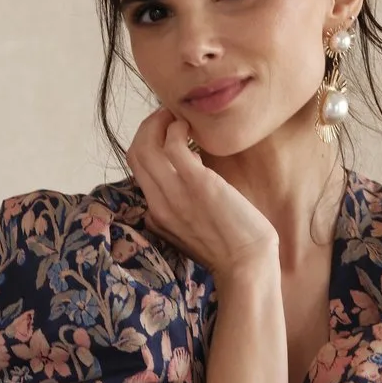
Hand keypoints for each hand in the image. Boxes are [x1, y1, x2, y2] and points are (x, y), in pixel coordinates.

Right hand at [127, 109, 276, 285]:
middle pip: (134, 153)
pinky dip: (177, 129)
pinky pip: (172, 145)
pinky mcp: (197, 184)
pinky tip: (192, 130)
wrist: (247, 266)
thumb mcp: (191, 233)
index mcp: (156, 215)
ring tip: (178, 118)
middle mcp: (158, 204)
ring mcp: (175, 194)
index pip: (136, 170)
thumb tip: (182, 184)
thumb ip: (178, 212)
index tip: (164, 131)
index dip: (147, 143)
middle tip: (168, 116)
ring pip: (145, 146)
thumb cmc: (229, 248)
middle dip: (148, 126)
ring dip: (159, 123)